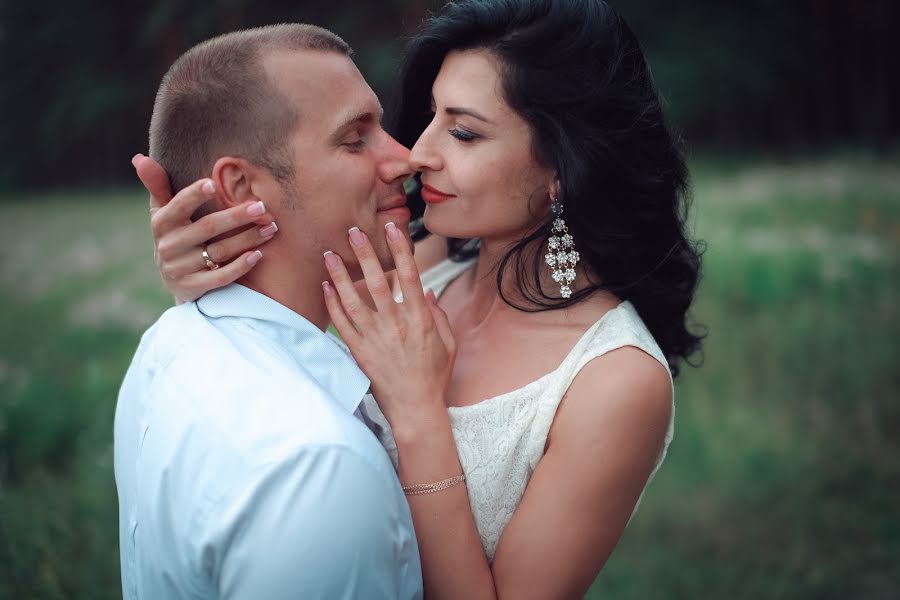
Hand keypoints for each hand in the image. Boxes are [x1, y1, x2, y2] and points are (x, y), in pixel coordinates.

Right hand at [133, 153, 277, 302]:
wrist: (176, 279)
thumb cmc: (176, 235)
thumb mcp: (164, 213)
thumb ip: (158, 186)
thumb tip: (140, 158)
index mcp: (161, 223)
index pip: (178, 205)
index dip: (194, 195)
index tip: (214, 184)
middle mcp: (168, 246)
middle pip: (207, 228)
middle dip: (236, 217)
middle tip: (261, 207)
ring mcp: (180, 269)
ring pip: (218, 252)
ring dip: (247, 239)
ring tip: (270, 227)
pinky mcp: (193, 288)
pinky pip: (220, 277)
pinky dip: (240, 266)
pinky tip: (258, 254)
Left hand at [322, 223, 456, 433]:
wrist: (416, 407)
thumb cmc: (434, 376)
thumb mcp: (448, 343)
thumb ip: (438, 314)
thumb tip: (426, 291)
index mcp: (420, 319)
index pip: (410, 276)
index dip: (401, 250)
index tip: (393, 228)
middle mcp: (396, 324)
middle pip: (378, 282)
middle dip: (365, 254)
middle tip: (353, 231)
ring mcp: (376, 338)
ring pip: (354, 300)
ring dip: (340, 275)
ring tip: (329, 254)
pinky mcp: (360, 352)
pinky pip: (342, 324)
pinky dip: (332, 304)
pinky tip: (325, 287)